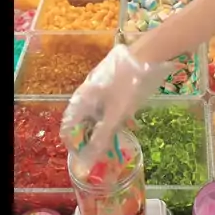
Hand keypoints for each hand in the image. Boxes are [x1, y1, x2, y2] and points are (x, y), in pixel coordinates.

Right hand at [60, 45, 170, 173]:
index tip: (82, 156)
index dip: (72, 142)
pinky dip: (111, 114)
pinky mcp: (112, 81)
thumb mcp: (117, 113)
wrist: (146, 54)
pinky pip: (107, 102)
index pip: (68, 125)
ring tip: (113, 138)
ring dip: (102, 126)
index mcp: (82, 98)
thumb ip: (103, 136)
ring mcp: (99, 84)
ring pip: (95, 110)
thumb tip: (88, 160)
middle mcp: (86, 91)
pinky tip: (126, 120)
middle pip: (81, 118)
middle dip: (88, 136)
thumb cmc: (129, 84)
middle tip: (100, 150)